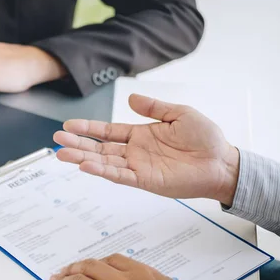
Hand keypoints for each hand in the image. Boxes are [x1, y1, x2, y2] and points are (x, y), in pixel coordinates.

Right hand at [53, 94, 240, 205]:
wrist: (222, 162)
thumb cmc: (205, 139)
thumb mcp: (179, 113)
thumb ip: (154, 108)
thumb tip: (130, 100)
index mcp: (140, 135)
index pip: (107, 131)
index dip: (88, 128)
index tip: (68, 125)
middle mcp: (135, 151)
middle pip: (99, 147)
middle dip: (77, 143)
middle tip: (56, 140)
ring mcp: (138, 167)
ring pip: (104, 162)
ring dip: (82, 158)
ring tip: (62, 154)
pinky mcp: (145, 180)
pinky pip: (119, 175)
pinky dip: (102, 171)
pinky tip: (85, 166)